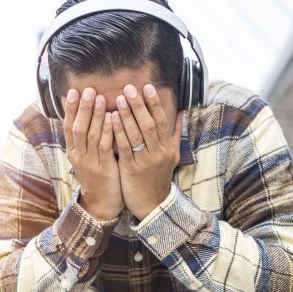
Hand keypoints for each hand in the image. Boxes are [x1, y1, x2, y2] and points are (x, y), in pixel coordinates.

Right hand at [64, 87, 123, 220]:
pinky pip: (105, 147)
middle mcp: (78, 156)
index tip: (74, 91)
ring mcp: (90, 163)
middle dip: (83, 107)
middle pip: (78, 127)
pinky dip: (108, 131)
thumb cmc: (98, 177)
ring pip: (91, 135)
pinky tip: (113, 118)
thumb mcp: (88, 157)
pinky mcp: (103, 169)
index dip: (71, 108)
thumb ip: (88, 139)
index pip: (68, 126)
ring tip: (101, 98)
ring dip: (96, 116)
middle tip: (89, 90)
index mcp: (73, 151)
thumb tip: (89, 116)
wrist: (101, 205)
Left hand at [112, 84, 182, 219]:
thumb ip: (175, 133)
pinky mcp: (131, 169)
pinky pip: (124, 147)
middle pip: (149, 124)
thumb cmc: (159, 176)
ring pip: (136, 135)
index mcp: (168, 147)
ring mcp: (145, 161)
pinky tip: (110, 119)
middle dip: (139, 105)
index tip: (147, 87)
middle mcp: (159, 153)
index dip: (154, 103)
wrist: (153, 204)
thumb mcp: (172, 156)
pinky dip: (118, 132)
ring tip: (118, 98)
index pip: (162, 120)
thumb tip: (182, 111)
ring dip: (127, 115)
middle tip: (129, 87)